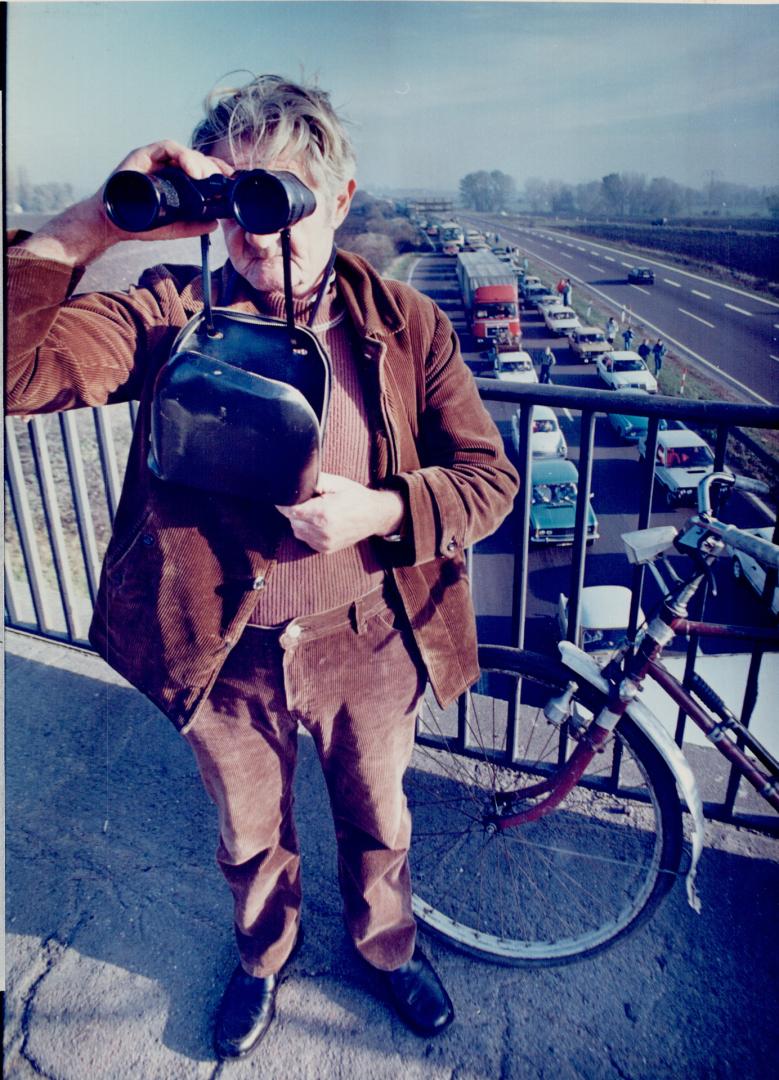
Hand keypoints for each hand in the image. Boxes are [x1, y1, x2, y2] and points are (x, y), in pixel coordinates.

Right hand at [16, 140, 232, 265]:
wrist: (113, 223)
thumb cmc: (141, 222)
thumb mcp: (174, 226)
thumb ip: (194, 225)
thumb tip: (215, 223)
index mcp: (176, 179)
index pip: (202, 169)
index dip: (218, 171)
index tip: (230, 179)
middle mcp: (167, 166)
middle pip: (196, 158)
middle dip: (212, 167)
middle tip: (222, 179)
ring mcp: (155, 159)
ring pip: (184, 152)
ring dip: (199, 162)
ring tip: (207, 176)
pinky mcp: (143, 154)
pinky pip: (166, 148)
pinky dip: (181, 155)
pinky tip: (191, 169)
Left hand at [276, 473, 404, 553]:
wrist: (375, 516)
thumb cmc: (356, 497)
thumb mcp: (337, 483)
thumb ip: (316, 481)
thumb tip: (297, 480)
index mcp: (323, 514)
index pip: (291, 511)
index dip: (285, 503)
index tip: (284, 496)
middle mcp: (322, 532)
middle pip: (292, 521)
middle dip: (295, 511)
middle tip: (307, 502)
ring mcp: (324, 543)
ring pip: (297, 531)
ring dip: (300, 522)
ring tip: (315, 511)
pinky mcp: (326, 549)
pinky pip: (306, 539)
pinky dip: (308, 531)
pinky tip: (319, 522)